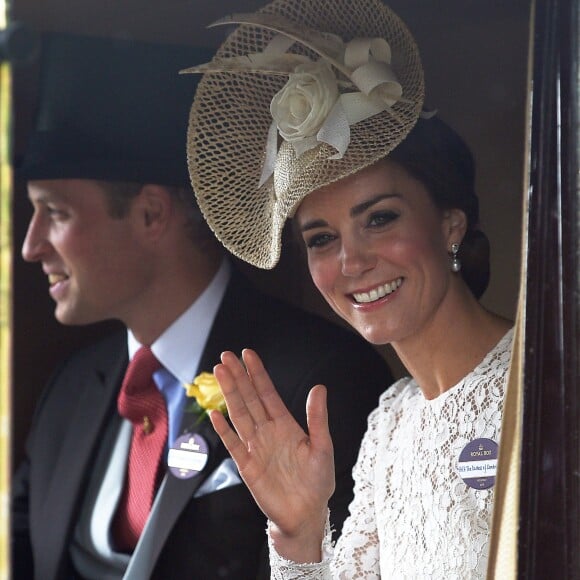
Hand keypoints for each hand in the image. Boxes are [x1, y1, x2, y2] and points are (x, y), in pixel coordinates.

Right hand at [210, 349, 334, 560]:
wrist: (306, 514)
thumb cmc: (317, 481)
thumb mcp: (322, 446)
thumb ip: (317, 418)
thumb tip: (319, 387)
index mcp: (285, 424)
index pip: (267, 392)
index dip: (257, 373)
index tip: (247, 354)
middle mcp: (267, 431)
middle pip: (248, 398)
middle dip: (238, 377)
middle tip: (226, 356)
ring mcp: (255, 447)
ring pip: (239, 414)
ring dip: (229, 394)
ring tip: (220, 373)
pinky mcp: (247, 466)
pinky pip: (233, 444)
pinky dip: (224, 429)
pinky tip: (216, 413)